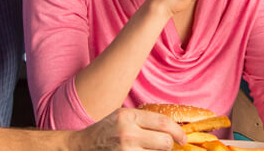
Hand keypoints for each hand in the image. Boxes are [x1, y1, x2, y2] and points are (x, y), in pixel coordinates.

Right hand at [69, 108, 185, 150]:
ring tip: (147, 149)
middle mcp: (127, 133)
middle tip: (166, 147)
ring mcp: (124, 150)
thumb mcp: (123, 117)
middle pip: (165, 143)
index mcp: (128, 116)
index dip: (179, 132)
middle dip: (169, 146)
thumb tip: (174, 129)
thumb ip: (145, 120)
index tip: (183, 139)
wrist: (80, 147)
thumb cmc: (105, 130)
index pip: (164, 123)